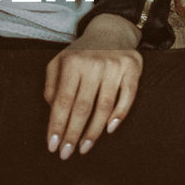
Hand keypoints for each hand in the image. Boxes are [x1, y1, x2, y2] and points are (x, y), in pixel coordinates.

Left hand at [44, 14, 142, 159]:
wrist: (110, 31)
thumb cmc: (81, 54)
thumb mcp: (59, 63)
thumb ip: (52, 86)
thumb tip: (53, 111)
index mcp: (72, 63)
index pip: (63, 101)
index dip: (57, 125)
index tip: (53, 146)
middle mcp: (93, 63)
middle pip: (82, 107)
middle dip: (73, 134)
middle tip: (66, 154)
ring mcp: (114, 66)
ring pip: (104, 107)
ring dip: (93, 131)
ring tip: (84, 148)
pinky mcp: (133, 68)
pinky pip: (127, 97)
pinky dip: (119, 115)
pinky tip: (109, 129)